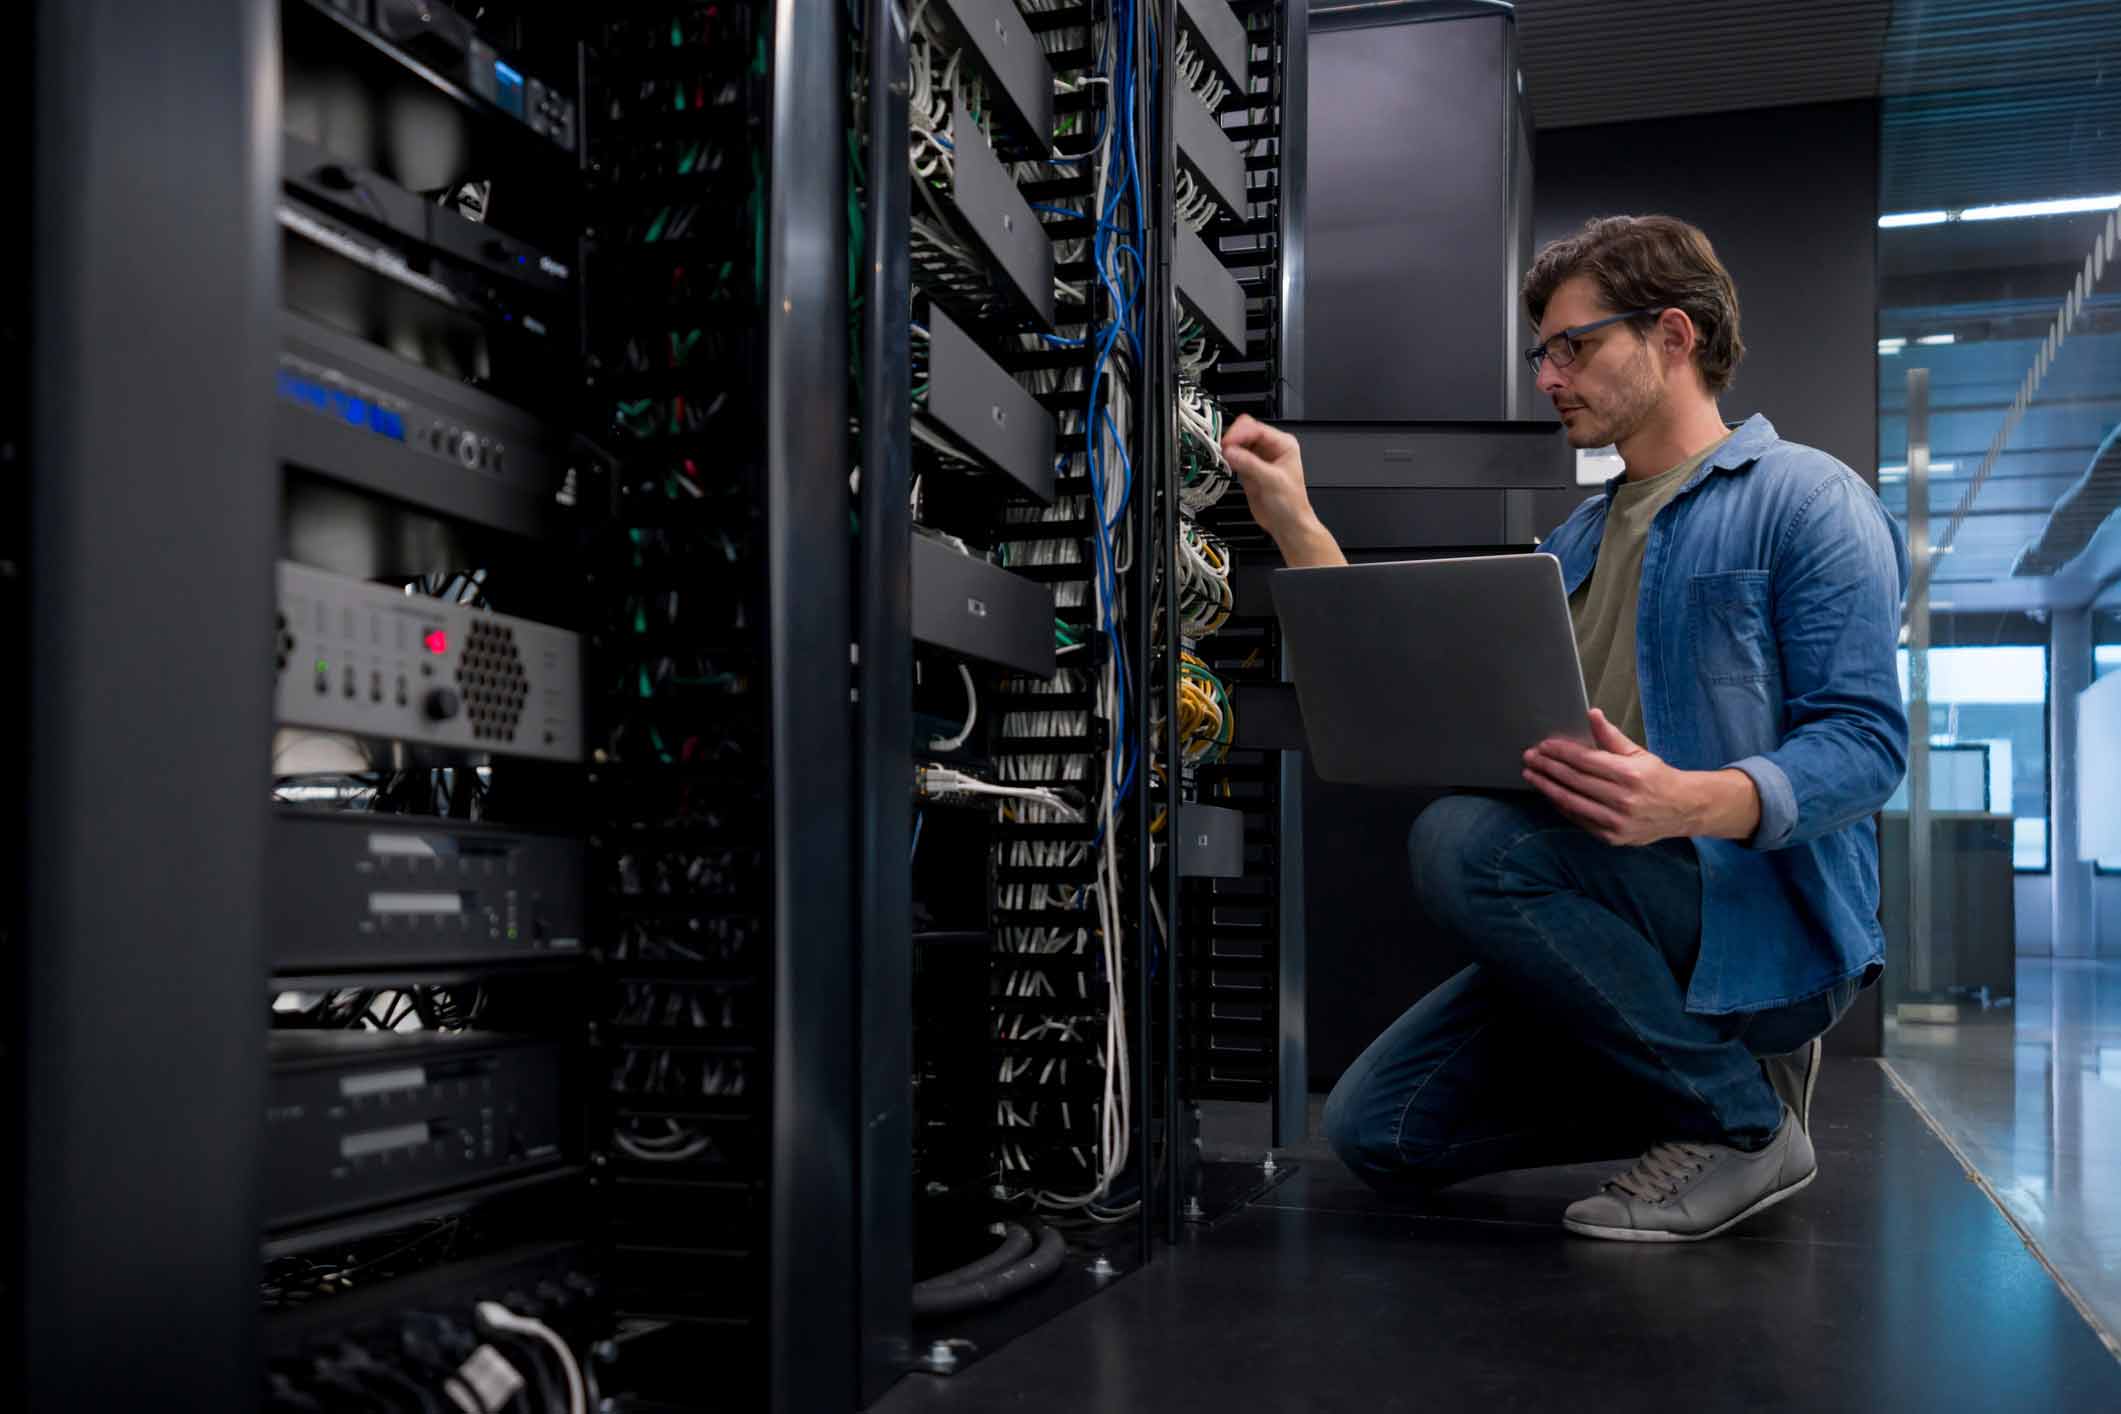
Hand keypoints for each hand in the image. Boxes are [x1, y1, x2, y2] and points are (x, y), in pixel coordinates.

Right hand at [1221, 415, 1339, 563]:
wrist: (1286, 524)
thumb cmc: (1291, 504)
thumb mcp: (1271, 480)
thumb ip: (1250, 464)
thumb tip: (1230, 451)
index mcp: (1283, 444)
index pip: (1256, 429)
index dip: (1240, 434)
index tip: (1228, 444)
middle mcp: (1270, 448)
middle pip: (1245, 432)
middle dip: (1233, 440)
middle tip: (1224, 451)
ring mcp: (1258, 458)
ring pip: (1238, 443)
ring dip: (1230, 449)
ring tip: (1224, 458)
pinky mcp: (1248, 469)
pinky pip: (1234, 457)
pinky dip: (1228, 459)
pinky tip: (1227, 464)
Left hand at [1522, 710, 1756, 845]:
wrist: (1682, 809)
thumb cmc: (1657, 777)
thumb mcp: (1638, 752)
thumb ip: (1611, 736)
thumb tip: (1592, 714)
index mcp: (1629, 774)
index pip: (1585, 760)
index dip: (1561, 752)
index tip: (1543, 746)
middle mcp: (1622, 799)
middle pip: (1574, 780)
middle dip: (1548, 767)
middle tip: (1529, 758)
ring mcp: (1616, 821)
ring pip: (1571, 802)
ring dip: (1547, 787)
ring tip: (1532, 775)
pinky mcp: (1612, 836)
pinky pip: (1579, 819)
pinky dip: (1561, 806)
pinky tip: (1550, 794)